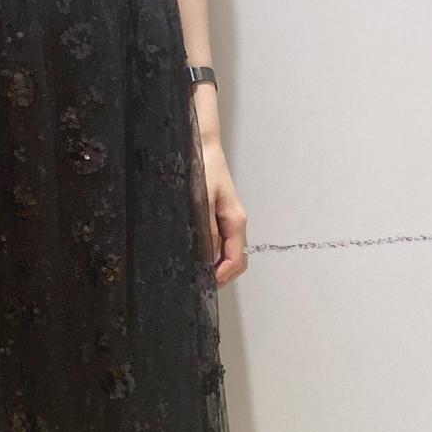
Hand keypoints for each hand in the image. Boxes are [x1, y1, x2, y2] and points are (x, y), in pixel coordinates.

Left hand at [201, 139, 247, 286]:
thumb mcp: (202, 199)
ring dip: (215, 267)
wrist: (203, 147)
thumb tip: (206, 255)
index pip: (236, 259)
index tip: (205, 284)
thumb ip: (206, 228)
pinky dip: (211, 254)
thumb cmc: (203, 168)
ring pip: (228, 253)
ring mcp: (228, 221)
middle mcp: (235, 223)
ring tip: (195, 273)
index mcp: (235, 220)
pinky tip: (196, 255)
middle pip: (236, 261)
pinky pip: (221, 243)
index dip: (222, 276)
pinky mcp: (220, 216)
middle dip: (221, 276)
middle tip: (198, 284)